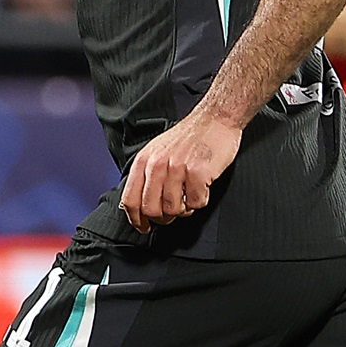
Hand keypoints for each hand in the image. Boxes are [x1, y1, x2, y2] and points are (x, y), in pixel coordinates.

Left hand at [120, 108, 242, 232]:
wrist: (215, 119)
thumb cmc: (188, 137)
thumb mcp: (157, 151)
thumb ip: (147, 175)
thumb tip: (140, 205)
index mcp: (144, 161)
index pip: (130, 200)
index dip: (136, 220)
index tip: (144, 227)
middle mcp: (157, 165)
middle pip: (151, 209)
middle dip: (163, 218)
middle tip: (173, 213)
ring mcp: (178, 169)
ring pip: (174, 209)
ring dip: (184, 209)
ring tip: (190, 195)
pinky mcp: (198, 173)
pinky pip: (196, 203)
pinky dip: (201, 201)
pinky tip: (203, 187)